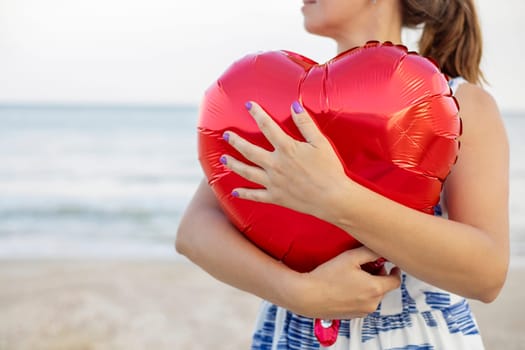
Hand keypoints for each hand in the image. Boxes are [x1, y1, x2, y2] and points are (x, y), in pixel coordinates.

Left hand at [221, 100, 352, 221]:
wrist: (333, 198)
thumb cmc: (329, 169)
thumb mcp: (320, 143)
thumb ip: (305, 124)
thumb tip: (294, 106)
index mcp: (286, 149)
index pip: (267, 127)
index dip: (257, 114)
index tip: (248, 105)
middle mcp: (275, 165)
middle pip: (249, 151)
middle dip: (236, 141)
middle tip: (226, 134)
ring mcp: (273, 182)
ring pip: (247, 172)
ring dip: (233, 164)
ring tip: (223, 159)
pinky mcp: (276, 197)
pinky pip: (256, 195)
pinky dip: (244, 194)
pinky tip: (234, 191)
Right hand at [288, 246, 400, 319]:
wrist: (308, 295)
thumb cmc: (327, 276)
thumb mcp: (350, 257)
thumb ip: (370, 252)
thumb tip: (382, 250)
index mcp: (375, 289)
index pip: (395, 281)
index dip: (394, 271)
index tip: (391, 265)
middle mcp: (372, 303)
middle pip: (384, 288)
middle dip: (378, 276)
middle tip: (365, 267)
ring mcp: (362, 312)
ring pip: (373, 296)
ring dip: (368, 286)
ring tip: (352, 277)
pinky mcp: (352, 316)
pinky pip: (362, 303)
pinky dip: (359, 295)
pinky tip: (345, 287)